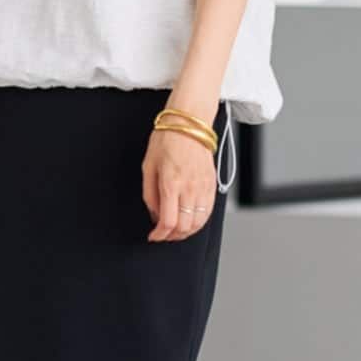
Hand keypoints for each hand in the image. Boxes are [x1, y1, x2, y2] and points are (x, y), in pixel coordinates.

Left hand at [143, 121, 217, 241]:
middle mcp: (189, 188)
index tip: (154, 236)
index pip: (168, 222)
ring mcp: (203, 187)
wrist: (189, 124)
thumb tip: (154, 214)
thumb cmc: (167, 140)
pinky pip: (208, 212)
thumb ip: (150, 194)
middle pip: (185, 227)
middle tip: (163, 235)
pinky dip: (199, 222)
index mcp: (171, 184)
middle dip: (172, 236)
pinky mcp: (212, 185)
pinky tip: (190, 221)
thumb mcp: (148, 166)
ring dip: (186, 232)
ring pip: (199, 223)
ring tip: (176, 231)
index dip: (160, 235)